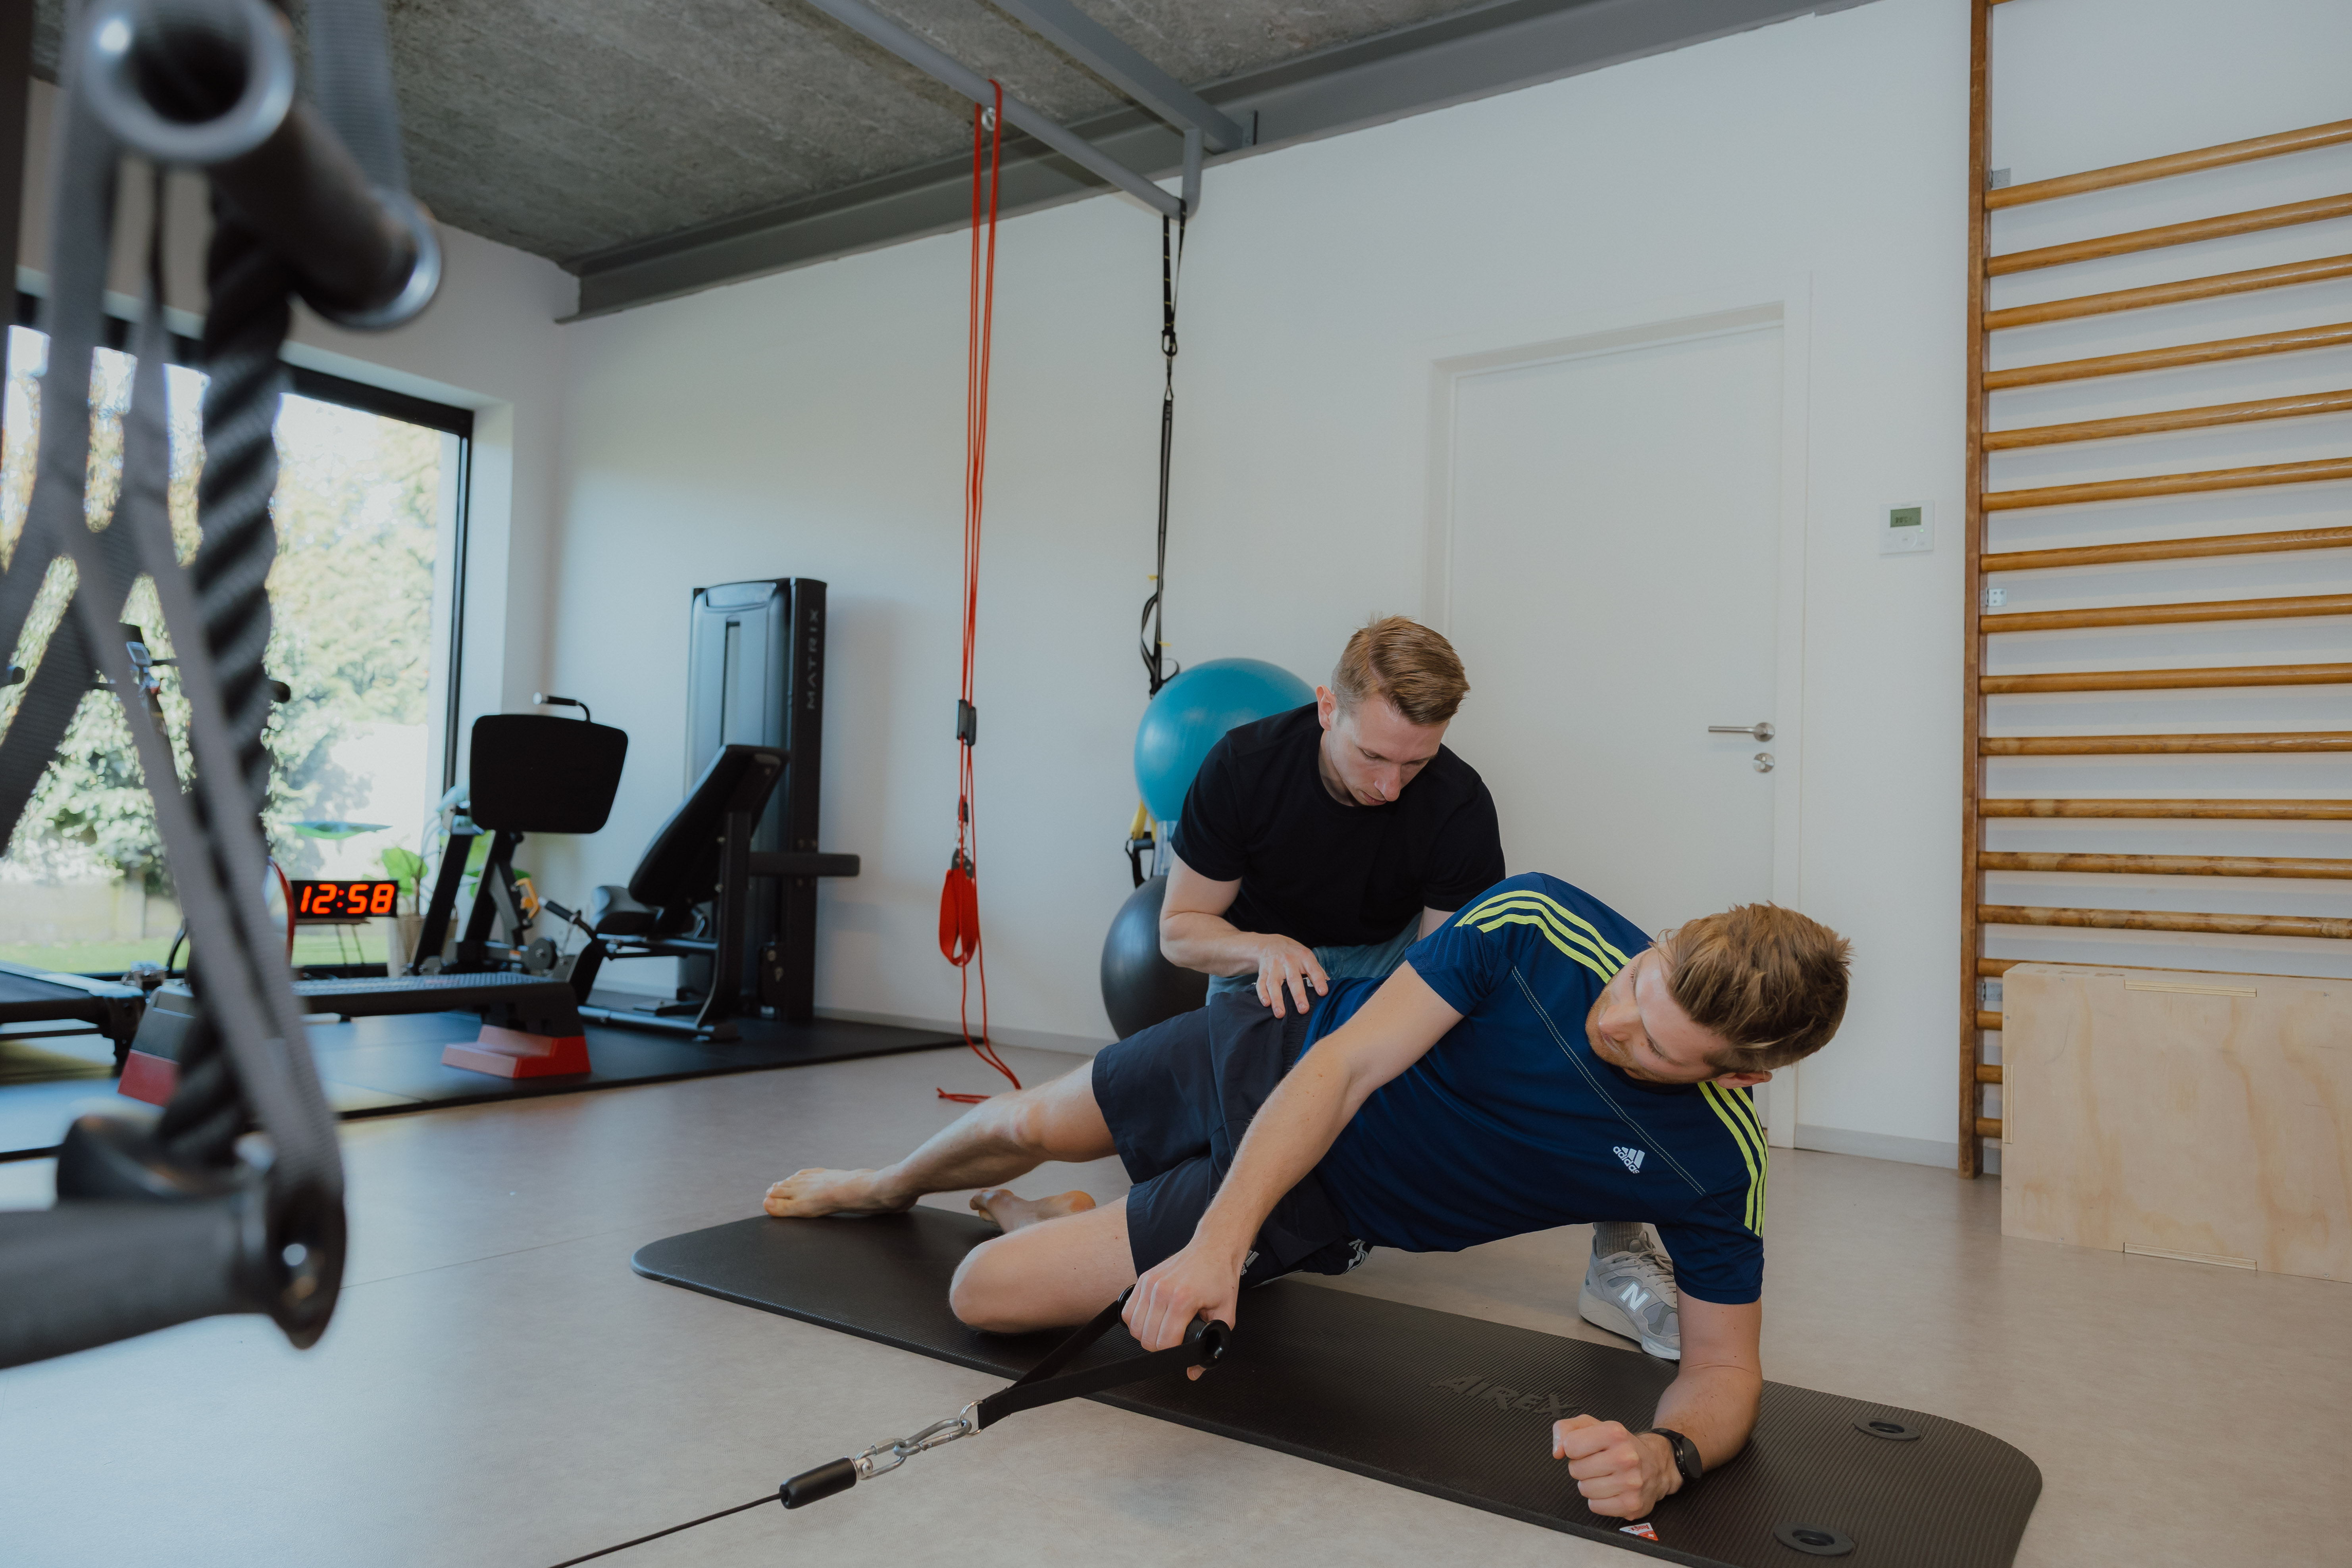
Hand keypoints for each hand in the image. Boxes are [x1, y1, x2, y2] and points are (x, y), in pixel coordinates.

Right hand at [1124, 1239, 1241, 1379]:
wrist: (1213, 1248)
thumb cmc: (1220, 1278)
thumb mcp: (1225, 1314)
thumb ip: (1212, 1343)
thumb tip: (1194, 1370)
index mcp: (1182, 1299)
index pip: (1164, 1342)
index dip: (1173, 1354)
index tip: (1182, 1350)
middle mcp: (1161, 1290)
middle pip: (1146, 1338)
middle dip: (1160, 1347)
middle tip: (1174, 1342)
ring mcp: (1149, 1283)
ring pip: (1133, 1327)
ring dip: (1146, 1335)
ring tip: (1162, 1332)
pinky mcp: (1143, 1279)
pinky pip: (1128, 1310)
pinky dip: (1136, 1321)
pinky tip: (1151, 1320)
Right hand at [1253, 936, 1328, 1017]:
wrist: (1271, 944)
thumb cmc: (1294, 954)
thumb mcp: (1308, 957)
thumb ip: (1318, 972)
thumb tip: (1330, 988)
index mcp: (1304, 957)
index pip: (1313, 970)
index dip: (1318, 981)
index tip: (1323, 993)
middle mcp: (1288, 961)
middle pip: (1293, 979)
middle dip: (1298, 995)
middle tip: (1303, 1009)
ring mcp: (1274, 966)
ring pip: (1274, 983)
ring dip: (1277, 999)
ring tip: (1281, 1014)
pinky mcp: (1263, 971)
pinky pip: (1261, 983)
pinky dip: (1262, 994)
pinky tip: (1266, 1004)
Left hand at [1552, 1416, 1677, 1519]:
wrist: (1656, 1464)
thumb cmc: (1619, 1445)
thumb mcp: (1592, 1425)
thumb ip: (1565, 1429)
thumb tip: (1557, 1451)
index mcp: (1614, 1432)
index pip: (1571, 1445)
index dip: (1573, 1448)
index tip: (1586, 1448)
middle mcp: (1625, 1457)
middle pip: (1576, 1470)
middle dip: (1582, 1467)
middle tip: (1599, 1464)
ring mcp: (1631, 1482)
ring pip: (1584, 1489)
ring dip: (1590, 1484)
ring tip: (1606, 1476)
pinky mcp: (1632, 1504)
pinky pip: (1595, 1506)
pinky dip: (1599, 1501)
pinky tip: (1611, 1490)